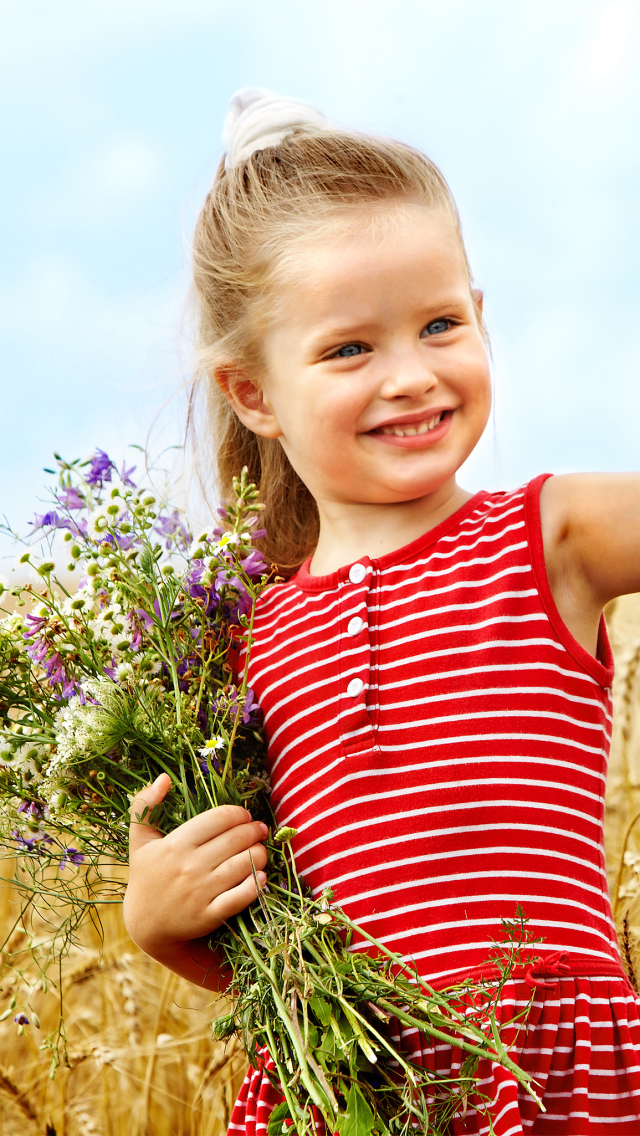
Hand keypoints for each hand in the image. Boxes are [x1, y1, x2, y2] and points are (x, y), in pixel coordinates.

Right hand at [123, 773, 267, 988]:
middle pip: (235, 839)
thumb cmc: (146, 877)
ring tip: (260, 850)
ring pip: (244, 864)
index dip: (238, 813)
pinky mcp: (210, 915)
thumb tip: (164, 778)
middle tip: (259, 830)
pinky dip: (256, 884)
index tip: (244, 815)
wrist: (145, 925)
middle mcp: (189, 866)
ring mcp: (200, 892)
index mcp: (175, 844)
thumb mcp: (139, 840)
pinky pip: (242, 896)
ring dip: (260, 854)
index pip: (218, 818)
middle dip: (253, 831)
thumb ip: (144, 806)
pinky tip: (260, 876)